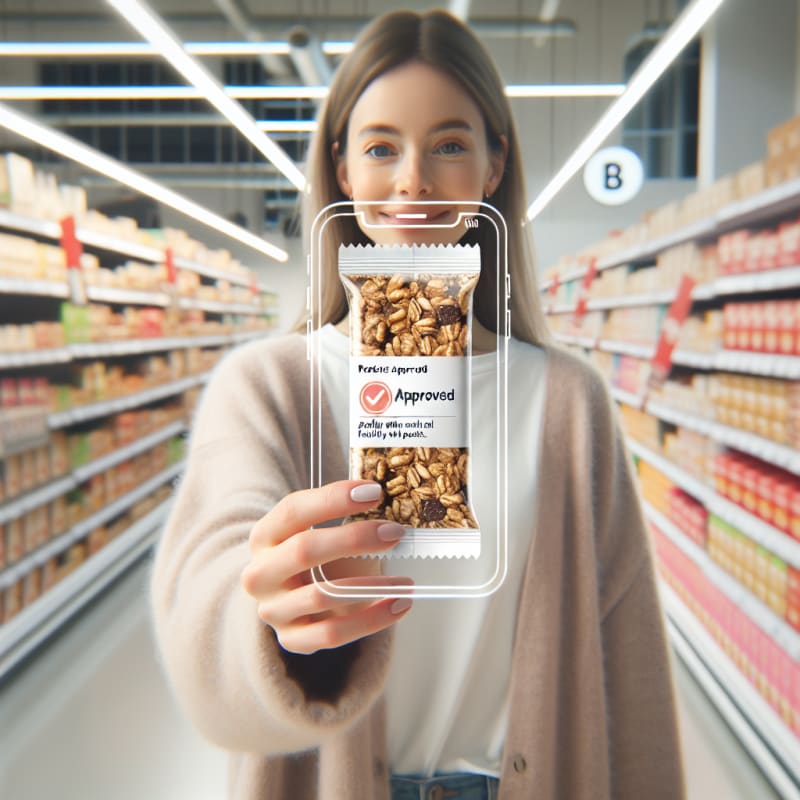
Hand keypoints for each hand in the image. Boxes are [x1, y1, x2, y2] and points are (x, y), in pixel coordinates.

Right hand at [241, 480, 412, 654]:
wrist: (283, 599)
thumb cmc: (308, 556)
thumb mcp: (308, 530)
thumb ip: (337, 516)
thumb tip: (387, 508)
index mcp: (264, 537)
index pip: (293, 511)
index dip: (333, 498)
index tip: (374, 491)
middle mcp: (260, 574)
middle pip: (304, 551)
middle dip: (354, 539)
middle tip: (394, 532)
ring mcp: (273, 610)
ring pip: (322, 596)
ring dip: (371, 585)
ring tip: (405, 580)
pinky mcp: (292, 639)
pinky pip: (333, 633)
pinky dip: (371, 620)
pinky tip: (399, 605)